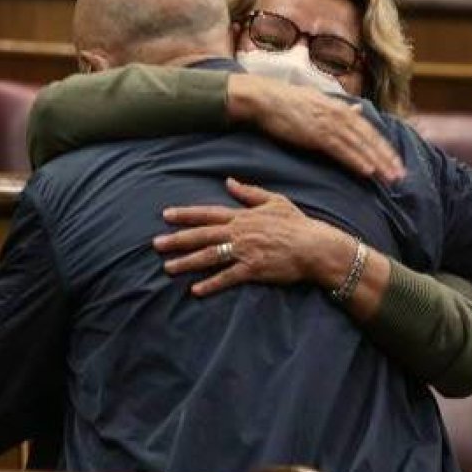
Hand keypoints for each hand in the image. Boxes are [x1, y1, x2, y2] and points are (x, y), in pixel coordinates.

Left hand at [153, 178, 354, 295]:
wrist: (315, 246)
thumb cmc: (297, 224)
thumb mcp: (275, 201)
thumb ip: (249, 192)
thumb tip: (229, 181)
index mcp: (242, 216)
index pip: (207, 213)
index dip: (185, 214)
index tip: (166, 215)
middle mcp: (239, 233)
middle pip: (202, 236)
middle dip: (177, 240)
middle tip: (156, 245)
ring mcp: (245, 251)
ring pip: (209, 256)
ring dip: (187, 262)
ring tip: (168, 267)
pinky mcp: (253, 269)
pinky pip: (227, 277)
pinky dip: (211, 283)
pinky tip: (196, 290)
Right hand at [227, 74, 404, 183]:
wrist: (264, 98)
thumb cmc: (287, 102)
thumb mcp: (319, 102)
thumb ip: (340, 109)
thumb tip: (357, 110)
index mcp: (340, 109)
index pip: (369, 130)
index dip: (384, 147)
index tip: (397, 162)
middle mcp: (339, 115)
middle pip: (370, 139)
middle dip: (387, 159)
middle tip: (400, 176)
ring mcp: (329, 124)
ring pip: (360, 146)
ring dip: (377, 163)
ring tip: (390, 179)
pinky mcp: (317, 134)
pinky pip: (342, 150)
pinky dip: (357, 160)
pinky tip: (368, 171)